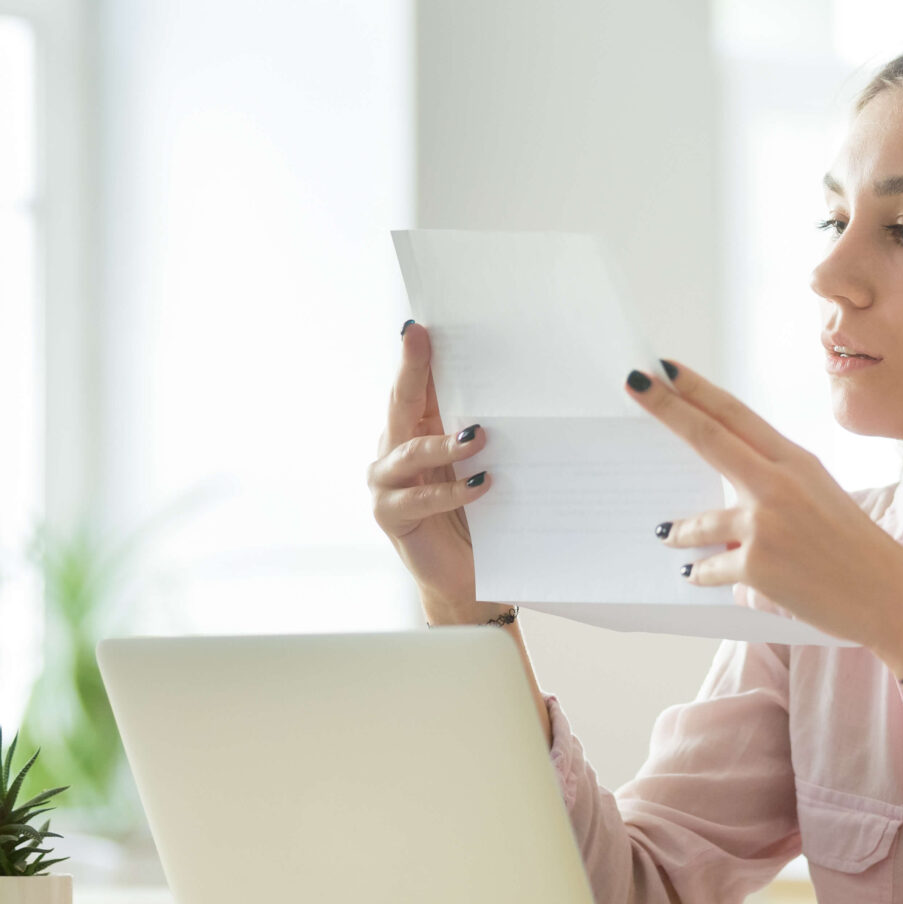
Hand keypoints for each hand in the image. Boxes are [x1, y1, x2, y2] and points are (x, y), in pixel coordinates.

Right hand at [368, 322, 499, 613]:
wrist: (467, 578)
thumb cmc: (479, 515)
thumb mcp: (483, 464)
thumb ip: (483, 432)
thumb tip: (515, 390)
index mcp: (417, 428)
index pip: (417, 385)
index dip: (416, 355)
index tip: (420, 326)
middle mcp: (394, 448)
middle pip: (400, 402)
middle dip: (411, 370)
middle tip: (420, 340)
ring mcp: (386, 482)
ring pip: (409, 450)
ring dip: (443, 442)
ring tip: (478, 436)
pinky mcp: (390, 515)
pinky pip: (421, 498)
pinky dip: (452, 491)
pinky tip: (482, 484)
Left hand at [625, 360, 902, 649]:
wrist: (890, 596)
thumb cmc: (855, 548)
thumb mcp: (820, 495)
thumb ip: (772, 483)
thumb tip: (724, 487)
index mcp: (796, 460)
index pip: (736, 414)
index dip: (698, 389)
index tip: (666, 368)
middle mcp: (779, 483)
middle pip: (708, 436)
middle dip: (666, 407)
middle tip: (634, 381)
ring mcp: (766, 523)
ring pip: (698, 522)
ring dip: (678, 530)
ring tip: (666, 533)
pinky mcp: (757, 564)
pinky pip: (710, 567)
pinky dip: (702, 573)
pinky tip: (697, 575)